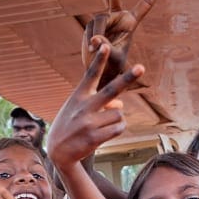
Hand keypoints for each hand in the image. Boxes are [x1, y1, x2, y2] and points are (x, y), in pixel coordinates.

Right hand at [47, 41, 144, 170]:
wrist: (58, 152)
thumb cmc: (70, 126)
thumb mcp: (76, 109)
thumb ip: (98, 102)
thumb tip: (121, 104)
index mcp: (78, 96)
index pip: (90, 75)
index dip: (99, 60)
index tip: (105, 46)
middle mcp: (84, 107)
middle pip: (111, 90)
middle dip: (127, 78)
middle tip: (141, 68)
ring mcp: (89, 123)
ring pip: (119, 113)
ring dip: (117, 118)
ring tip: (104, 124)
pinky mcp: (94, 138)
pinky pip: (118, 128)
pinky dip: (118, 128)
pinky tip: (108, 132)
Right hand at [82, 0, 164, 85]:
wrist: (100, 70)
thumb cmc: (113, 66)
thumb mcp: (113, 58)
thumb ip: (105, 48)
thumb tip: (94, 38)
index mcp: (131, 23)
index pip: (144, 5)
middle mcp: (118, 17)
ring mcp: (105, 20)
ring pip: (97, 20)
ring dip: (96, 35)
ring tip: (95, 50)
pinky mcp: (93, 25)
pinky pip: (89, 28)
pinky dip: (89, 39)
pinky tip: (91, 49)